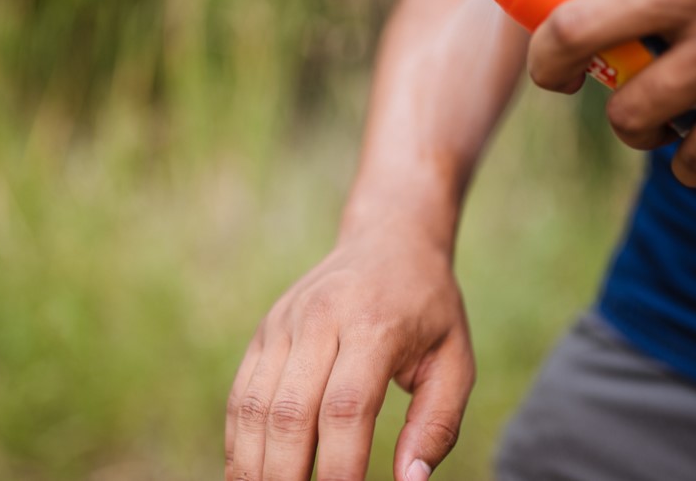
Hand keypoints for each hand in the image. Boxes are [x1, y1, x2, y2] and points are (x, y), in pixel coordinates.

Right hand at [226, 222, 473, 480]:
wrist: (388, 238)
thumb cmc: (429, 309)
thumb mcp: (455, 361)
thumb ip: (437, 425)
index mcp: (374, 324)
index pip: (346, 407)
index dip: (339, 466)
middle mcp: (321, 318)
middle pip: (289, 412)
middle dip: (287, 476)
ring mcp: (285, 323)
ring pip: (254, 406)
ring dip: (254, 466)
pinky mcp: (265, 331)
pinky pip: (241, 395)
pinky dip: (239, 442)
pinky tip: (250, 475)